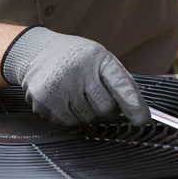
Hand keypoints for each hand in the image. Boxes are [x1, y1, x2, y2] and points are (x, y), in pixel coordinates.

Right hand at [1, 26, 150, 129]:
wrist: (35, 53)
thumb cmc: (75, 59)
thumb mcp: (99, 59)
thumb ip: (119, 82)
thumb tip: (139, 115)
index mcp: (97, 57)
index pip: (122, 86)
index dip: (135, 106)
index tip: (142, 120)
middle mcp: (78, 70)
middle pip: (107, 110)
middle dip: (107, 111)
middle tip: (97, 99)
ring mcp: (60, 87)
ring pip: (89, 120)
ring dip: (88, 115)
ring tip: (76, 96)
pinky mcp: (45, 102)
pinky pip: (70, 125)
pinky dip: (72, 119)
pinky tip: (65, 102)